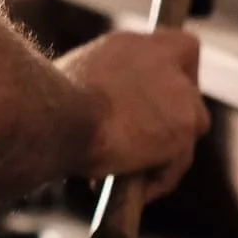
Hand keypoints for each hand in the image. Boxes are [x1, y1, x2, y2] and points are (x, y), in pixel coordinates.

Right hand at [56, 29, 210, 199]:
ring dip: (166, 154)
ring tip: (132, 174)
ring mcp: (179, 94)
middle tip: (144, 148)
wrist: (55, 116)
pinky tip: (137, 191)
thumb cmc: (47, 106)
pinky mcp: (183, 128)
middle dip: (172, 122)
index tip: (162, 100)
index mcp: (133, 46)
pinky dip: (160, 180)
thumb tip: (92, 114)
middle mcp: (162, 60)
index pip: (179, 48)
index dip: (176, 75)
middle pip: (190, 93)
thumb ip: (100, 90)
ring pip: (190, 129)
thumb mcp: (72, 84)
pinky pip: (178, 162)